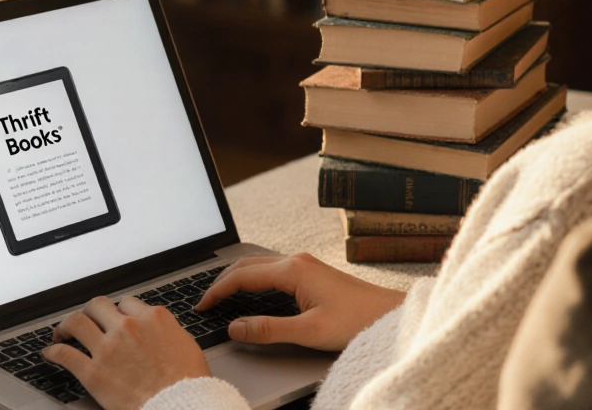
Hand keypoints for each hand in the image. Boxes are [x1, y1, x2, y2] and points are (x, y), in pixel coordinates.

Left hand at [42, 295, 211, 409]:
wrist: (180, 405)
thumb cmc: (186, 382)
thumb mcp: (184, 343)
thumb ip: (165, 329)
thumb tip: (156, 327)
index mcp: (152, 318)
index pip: (126, 303)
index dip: (118, 311)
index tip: (113, 319)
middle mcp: (127, 327)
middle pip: (98, 305)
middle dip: (91, 312)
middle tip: (87, 320)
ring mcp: (108, 348)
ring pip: (76, 321)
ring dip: (66, 325)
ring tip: (62, 332)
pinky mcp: (93, 372)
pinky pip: (64, 354)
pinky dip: (53, 351)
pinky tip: (51, 353)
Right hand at [195, 252, 405, 350]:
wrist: (390, 314)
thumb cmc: (357, 321)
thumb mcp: (309, 331)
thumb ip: (269, 329)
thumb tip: (235, 327)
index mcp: (292, 270)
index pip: (242, 277)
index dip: (217, 292)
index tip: (201, 306)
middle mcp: (296, 261)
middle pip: (246, 265)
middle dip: (221, 281)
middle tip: (204, 302)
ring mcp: (305, 264)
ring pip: (259, 265)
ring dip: (236, 278)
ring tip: (220, 296)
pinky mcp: (311, 272)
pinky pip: (271, 270)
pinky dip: (252, 280)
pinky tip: (250, 293)